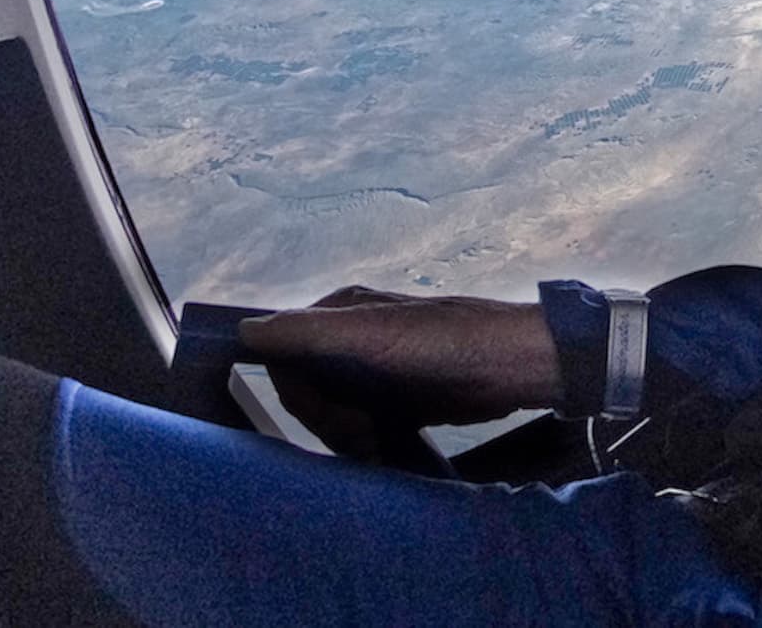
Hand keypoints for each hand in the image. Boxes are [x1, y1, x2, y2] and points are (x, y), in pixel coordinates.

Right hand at [238, 286, 564, 459]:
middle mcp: (352, 337)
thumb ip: (310, 331)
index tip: (330, 415)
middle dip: (328, 419)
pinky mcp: (396, 399)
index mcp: (342, 311)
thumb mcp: (375, 334)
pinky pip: (358, 425)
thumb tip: (246, 329)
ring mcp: (374, 369)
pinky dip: (364, 441)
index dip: (297, 393)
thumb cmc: (447, 342)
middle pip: (305, 390)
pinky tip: (382, 449)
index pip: (282, 355)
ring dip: (347, 434)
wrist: (515, 367)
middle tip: (364, 432)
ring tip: (378, 442)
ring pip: (330, 412)